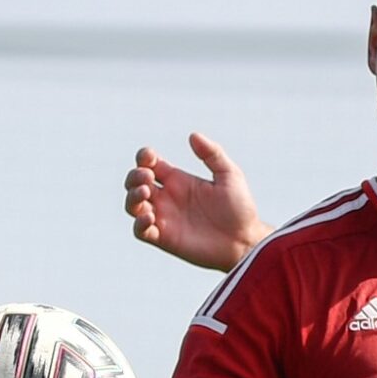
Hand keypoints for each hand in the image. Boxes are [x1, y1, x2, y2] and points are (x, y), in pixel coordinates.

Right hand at [124, 133, 261, 272]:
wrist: (245, 242)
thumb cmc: (240, 209)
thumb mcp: (229, 175)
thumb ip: (212, 154)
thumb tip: (193, 135)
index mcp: (179, 180)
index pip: (150, 164)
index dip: (143, 157)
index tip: (150, 158)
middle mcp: (168, 198)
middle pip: (135, 183)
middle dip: (134, 176)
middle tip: (147, 177)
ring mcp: (165, 219)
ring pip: (132, 205)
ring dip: (132, 196)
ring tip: (145, 193)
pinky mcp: (165, 239)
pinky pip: (140, 231)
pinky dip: (139, 223)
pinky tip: (151, 217)